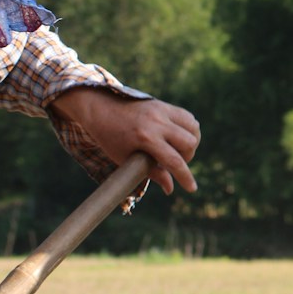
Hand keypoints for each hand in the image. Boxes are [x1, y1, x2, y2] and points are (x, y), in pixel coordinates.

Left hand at [49, 88, 200, 193]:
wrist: (100, 108)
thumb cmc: (110, 137)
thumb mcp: (126, 159)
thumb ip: (151, 172)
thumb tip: (170, 188)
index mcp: (145, 138)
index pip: (174, 161)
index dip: (185, 177)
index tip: (192, 189)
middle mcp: (157, 122)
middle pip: (189, 143)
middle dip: (187, 157)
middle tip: (174, 162)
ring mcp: (162, 110)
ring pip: (193, 127)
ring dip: (191, 142)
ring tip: (177, 150)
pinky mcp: (163, 104)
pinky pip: (187, 117)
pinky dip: (188, 129)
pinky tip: (177, 137)